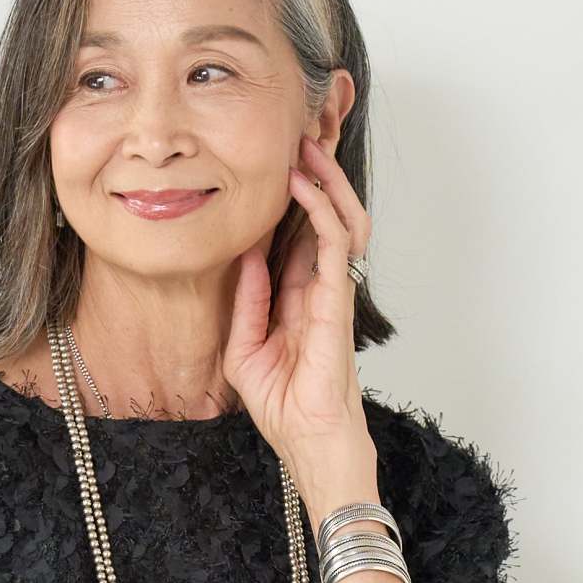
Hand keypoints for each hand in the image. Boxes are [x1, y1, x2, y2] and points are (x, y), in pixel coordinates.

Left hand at [223, 132, 378, 498]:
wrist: (307, 441)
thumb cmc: (282, 408)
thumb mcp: (244, 350)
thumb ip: (247, 302)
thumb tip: (245, 256)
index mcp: (297, 300)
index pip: (293, 239)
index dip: (285, 204)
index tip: (266, 171)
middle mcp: (318, 288)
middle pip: (320, 219)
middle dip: (311, 179)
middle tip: (293, 141)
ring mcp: (331, 290)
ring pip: (337, 218)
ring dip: (323, 181)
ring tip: (305, 147)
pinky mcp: (337, 297)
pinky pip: (335, 240)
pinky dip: (321, 208)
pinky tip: (301, 185)